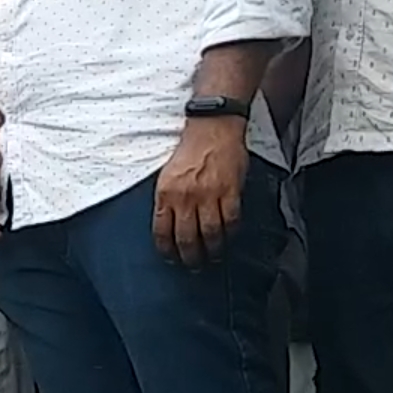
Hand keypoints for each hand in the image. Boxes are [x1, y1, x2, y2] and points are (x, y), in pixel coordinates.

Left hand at [153, 116, 247, 266]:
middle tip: (194, 265)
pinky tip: (229, 238)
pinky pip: (231, 220)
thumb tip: (169, 227)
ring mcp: (209, 195)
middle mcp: (185, 197)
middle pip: (186, 238)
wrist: (211, 127)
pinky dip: (231, 233)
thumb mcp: (167, 176)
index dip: (166, 250)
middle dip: (190, 257)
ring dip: (212, 250)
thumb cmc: (189, 151)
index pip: (162, 232)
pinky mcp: (230, 191)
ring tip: (213, 257)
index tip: (171, 259)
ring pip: (210, 234)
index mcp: (165, 194)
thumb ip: (168, 201)